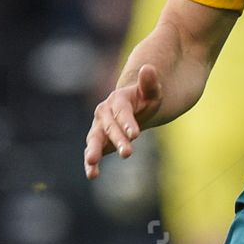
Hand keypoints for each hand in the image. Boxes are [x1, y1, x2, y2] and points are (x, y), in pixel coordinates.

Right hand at [84, 64, 161, 179]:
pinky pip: (93, 151)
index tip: (135, 135)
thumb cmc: (145, 101)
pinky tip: (92, 175)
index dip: (127, 122)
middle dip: (117, 139)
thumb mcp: (152, 93)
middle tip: (128, 153)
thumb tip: (148, 68)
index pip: (122, 111)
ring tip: (92, 162)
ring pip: (95, 138)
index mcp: (118, 100)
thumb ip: (150, 83)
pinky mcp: (98, 142)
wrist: (133, 109)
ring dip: (93, 150)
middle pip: (109, 127)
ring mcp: (99, 128)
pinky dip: (91, 163)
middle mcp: (104, 113)